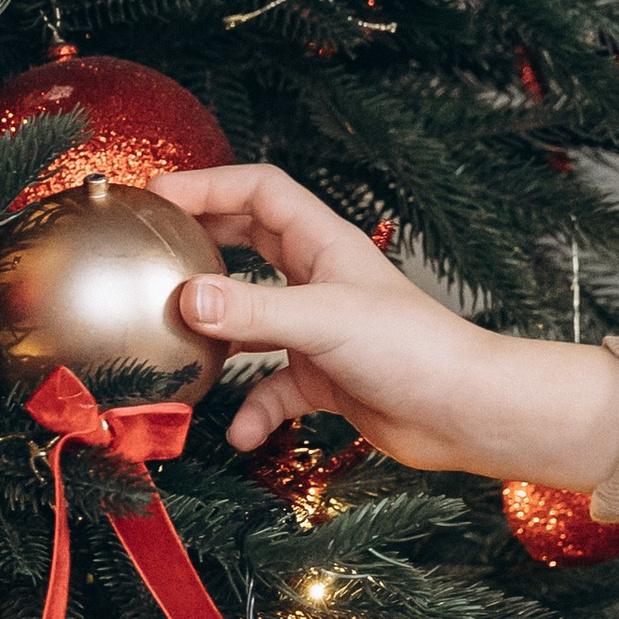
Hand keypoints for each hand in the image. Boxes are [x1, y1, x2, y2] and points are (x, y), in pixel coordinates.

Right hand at [157, 164, 618, 491]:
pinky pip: (270, 387)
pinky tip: (241, 432)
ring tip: (176, 341)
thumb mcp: (323, 321)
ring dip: (217, 333)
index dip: (209, 186)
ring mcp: (319, 330)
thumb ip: (251, 310)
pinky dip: (253, 409)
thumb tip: (187, 299)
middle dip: (202, 246)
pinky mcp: (323, 377)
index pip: (259, 191)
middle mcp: (319, 280)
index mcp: (324, 244)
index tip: (159, 197)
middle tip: (155, 254)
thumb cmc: (415, 351)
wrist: (463, 414)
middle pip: (248, 243)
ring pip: (251, 318)